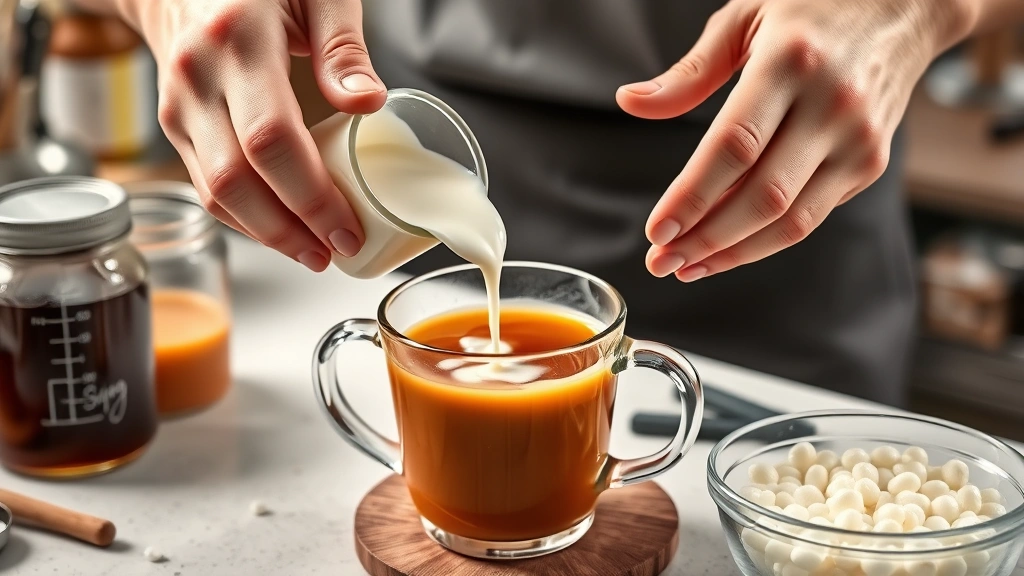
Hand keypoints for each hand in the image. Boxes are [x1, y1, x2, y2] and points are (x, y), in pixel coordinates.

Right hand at [122, 0, 385, 270]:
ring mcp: (178, 104)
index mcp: (237, 38)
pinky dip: (244, 219)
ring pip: (214, 192)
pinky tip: (281, 232)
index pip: (272, 138)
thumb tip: (368, 104)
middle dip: (290, 230)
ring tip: (313, 253)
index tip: (346, 227)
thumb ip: (343, 47)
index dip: (311, 195)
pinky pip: (204, 186)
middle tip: (335, 252)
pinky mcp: (174, 125)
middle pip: (238, 179)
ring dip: (266, 234)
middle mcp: (198, 76)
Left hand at [617, 0, 973, 280]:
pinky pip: (810, 216)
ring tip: (687, 266)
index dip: (693, 195)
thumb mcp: (744, 17)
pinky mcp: (871, 163)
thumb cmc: (813, 7)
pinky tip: (727, 247)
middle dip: (705, 239)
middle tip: (662, 261)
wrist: (905, 4)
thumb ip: (689, 72)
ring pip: (791, 220)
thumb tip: (630, 102)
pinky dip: (764, 240)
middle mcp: (832, 103)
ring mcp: (859, 139)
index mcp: (791, 60)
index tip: (656, 229)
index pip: (734, 146)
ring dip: (733, 253)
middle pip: (762, 195)